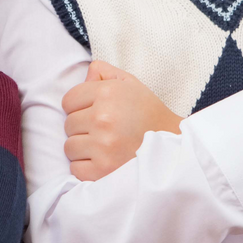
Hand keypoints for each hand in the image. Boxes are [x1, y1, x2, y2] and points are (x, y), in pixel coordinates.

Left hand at [62, 60, 182, 181]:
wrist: (174, 148)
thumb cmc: (149, 114)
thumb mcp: (131, 84)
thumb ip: (103, 72)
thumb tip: (84, 77)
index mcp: (108, 93)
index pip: (68, 101)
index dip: (80, 107)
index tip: (96, 113)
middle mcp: (103, 118)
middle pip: (68, 124)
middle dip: (83, 128)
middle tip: (105, 131)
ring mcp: (103, 145)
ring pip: (69, 147)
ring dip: (83, 149)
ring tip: (105, 146)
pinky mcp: (103, 170)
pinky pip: (75, 168)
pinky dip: (86, 168)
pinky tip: (104, 161)